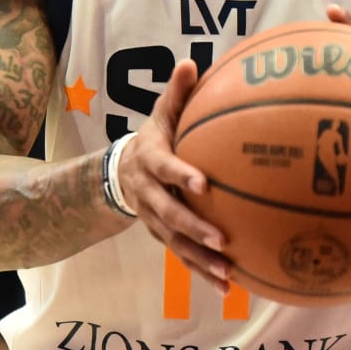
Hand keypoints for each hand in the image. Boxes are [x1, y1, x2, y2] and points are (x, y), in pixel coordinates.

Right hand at [116, 59, 232, 296]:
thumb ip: (177, 93)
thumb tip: (192, 62)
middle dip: (194, 228)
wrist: (121, 173)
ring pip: (176, 243)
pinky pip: (183, 257)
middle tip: (221, 238)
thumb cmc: (154, 139)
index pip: (165, 168)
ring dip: (200, 260)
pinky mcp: (164, 236)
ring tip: (227, 272)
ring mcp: (155, 220)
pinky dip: (203, 272)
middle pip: (170, 214)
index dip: (181, 176)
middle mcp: (150, 195)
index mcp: (151, 161)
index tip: (204, 184)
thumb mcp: (160, 114)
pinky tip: (229, 286)